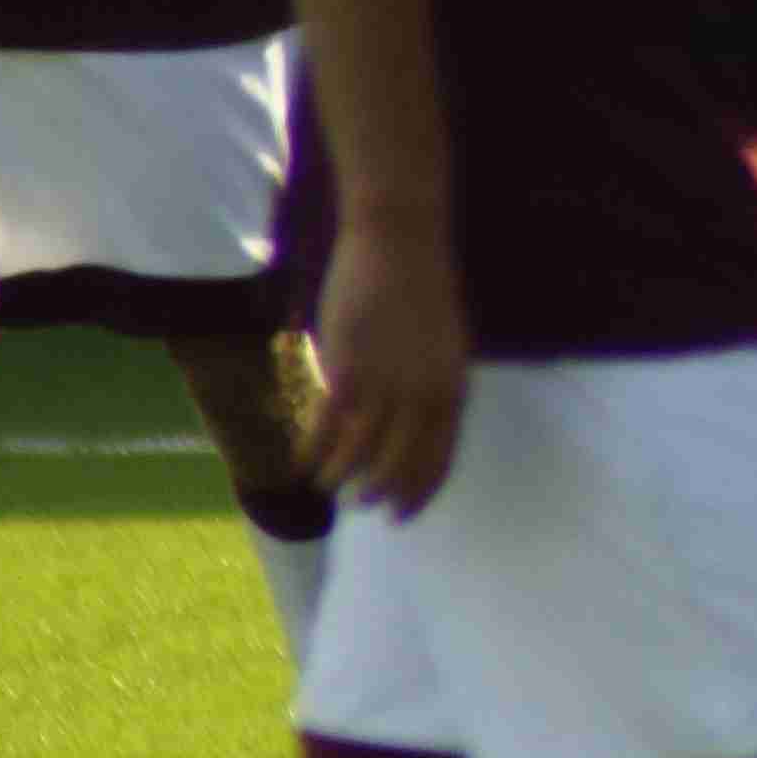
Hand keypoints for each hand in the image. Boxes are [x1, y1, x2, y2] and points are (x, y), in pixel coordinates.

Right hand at [305, 218, 474, 514]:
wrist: (400, 241)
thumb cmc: (421, 291)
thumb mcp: (444, 347)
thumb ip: (433, 388)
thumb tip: (417, 427)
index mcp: (453, 390)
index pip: (438, 462)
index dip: (417, 495)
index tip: (401, 516)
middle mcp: (423, 396)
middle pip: (398, 468)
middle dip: (378, 494)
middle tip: (361, 505)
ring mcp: (385, 386)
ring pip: (358, 456)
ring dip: (339, 478)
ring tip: (327, 486)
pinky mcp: (346, 371)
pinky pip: (327, 429)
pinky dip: (313, 452)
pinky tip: (303, 463)